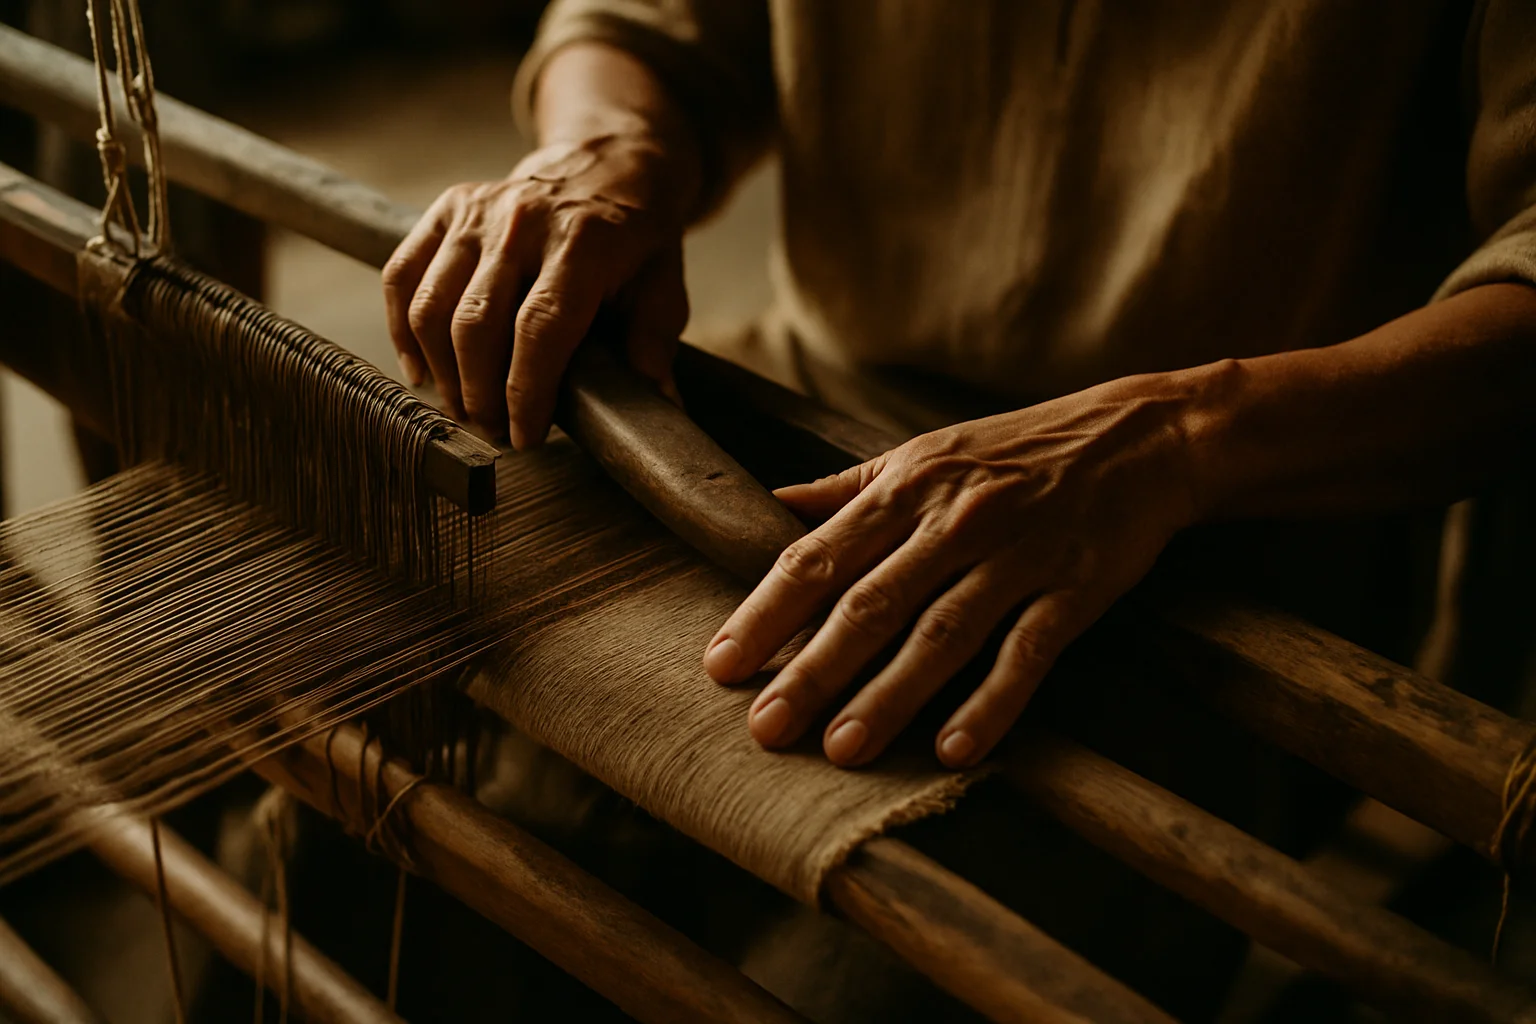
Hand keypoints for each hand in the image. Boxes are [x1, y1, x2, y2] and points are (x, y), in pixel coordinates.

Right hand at [382, 131, 695, 447]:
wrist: (607, 164)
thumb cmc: (636, 239)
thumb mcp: (663, 287)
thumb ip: (652, 349)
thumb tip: (655, 412)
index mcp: (584, 241)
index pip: (540, 328)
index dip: (526, 391)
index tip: (525, 436)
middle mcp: (524, 220)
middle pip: (477, 324)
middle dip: (481, 394)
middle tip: (495, 432)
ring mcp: (479, 212)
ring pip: (433, 307)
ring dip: (443, 372)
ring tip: (466, 410)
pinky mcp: (448, 209)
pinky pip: (403, 276)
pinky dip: (403, 331)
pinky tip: (422, 370)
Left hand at [702, 375, 1205, 768]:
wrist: (1142, 436)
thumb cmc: (1018, 450)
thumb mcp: (926, 453)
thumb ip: (848, 488)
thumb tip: (770, 504)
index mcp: (907, 487)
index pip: (819, 556)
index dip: (766, 612)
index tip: (722, 665)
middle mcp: (954, 520)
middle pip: (870, 603)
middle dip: (813, 669)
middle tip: (766, 729)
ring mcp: (1017, 555)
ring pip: (942, 632)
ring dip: (890, 694)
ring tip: (842, 750)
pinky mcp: (1075, 588)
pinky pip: (1028, 651)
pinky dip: (992, 701)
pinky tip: (954, 748)